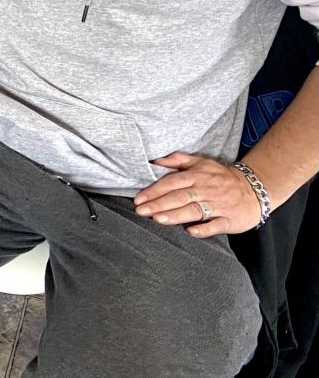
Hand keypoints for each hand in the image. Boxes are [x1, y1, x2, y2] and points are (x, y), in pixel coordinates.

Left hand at [134, 152, 262, 236]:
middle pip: (179, 197)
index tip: (139, 199)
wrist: (255, 189)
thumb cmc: (221, 177)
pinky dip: (204, 229)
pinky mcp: (230, 219)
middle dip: (158, 204)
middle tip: (141, 211)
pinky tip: (191, 232)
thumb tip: (155, 160)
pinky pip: (216, 225)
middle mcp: (206, 189)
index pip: (171, 182)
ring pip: (195, 210)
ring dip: (176, 215)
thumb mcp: (201, 162)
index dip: (154, 190)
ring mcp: (219, 205)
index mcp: (197, 175)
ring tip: (158, 220)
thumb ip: (177, 160)